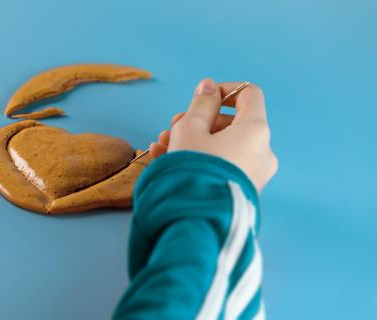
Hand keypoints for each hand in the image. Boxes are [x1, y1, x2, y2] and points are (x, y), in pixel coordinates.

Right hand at [149, 79, 277, 191]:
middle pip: (232, 123)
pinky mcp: (242, 190)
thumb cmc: (192, 170)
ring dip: (193, 140)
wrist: (196, 221)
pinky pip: (222, 165)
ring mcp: (254, 174)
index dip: (225, 90)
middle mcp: (262, 152)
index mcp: (255, 131)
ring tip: (161, 146)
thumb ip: (201, 104)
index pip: (250, 95)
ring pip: (223, 146)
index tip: (201, 97)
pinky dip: (200, 158)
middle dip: (199, 121)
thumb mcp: (190, 130)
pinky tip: (168, 159)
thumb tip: (209, 86)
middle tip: (172, 126)